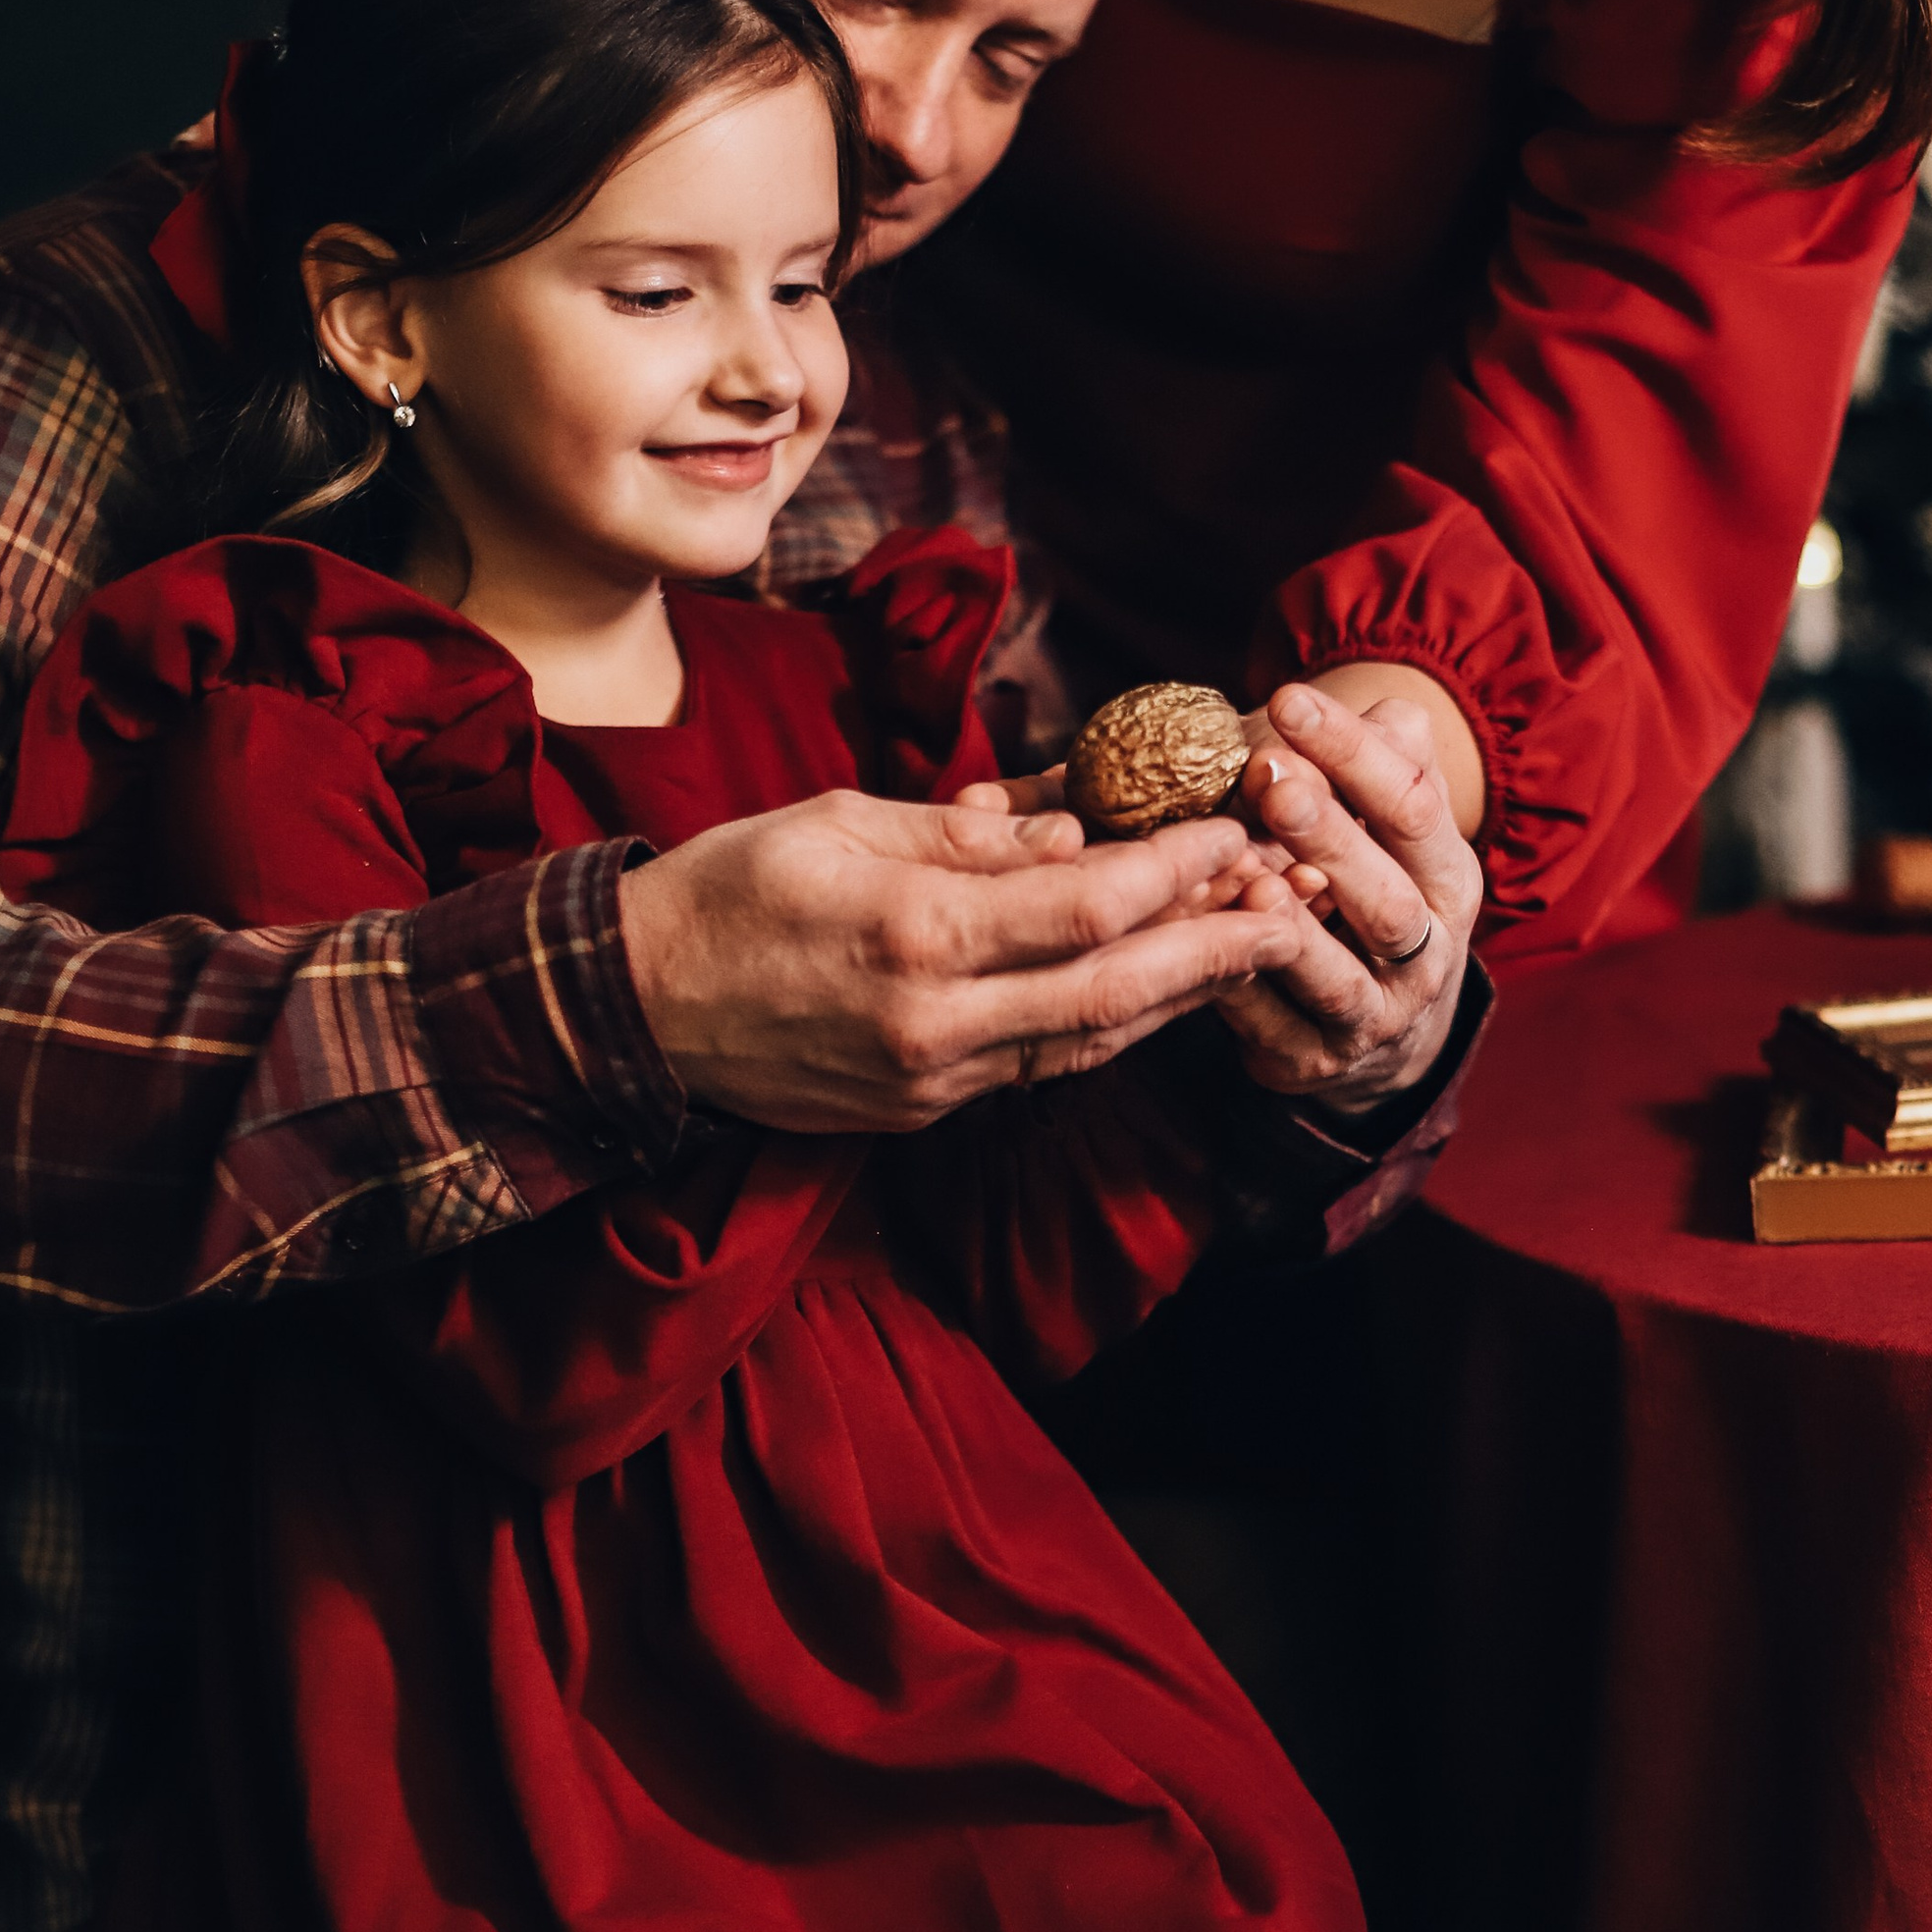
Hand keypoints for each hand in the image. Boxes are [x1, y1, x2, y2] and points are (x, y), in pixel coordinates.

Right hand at [619, 787, 1307, 1134]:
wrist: (633, 1012)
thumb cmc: (727, 890)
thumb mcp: (837, 821)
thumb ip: (966, 834)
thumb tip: (1075, 835)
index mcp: (912, 934)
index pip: (1084, 908)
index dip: (1175, 873)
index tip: (1235, 834)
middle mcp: (935, 1023)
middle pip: (1117, 993)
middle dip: (1219, 948)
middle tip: (1298, 907)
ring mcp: (932, 1080)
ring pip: (1093, 1042)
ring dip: (1185, 996)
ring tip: (1259, 946)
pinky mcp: (924, 1110)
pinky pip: (1044, 1065)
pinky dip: (1114, 1025)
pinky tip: (1164, 991)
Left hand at [1213, 683, 1481, 1109]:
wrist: (1382, 1025)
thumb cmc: (1367, 887)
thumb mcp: (1391, 824)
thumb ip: (1388, 761)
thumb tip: (1387, 711)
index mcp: (1448, 879)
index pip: (1415, 808)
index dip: (1355, 753)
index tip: (1289, 699)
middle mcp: (1426, 954)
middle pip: (1387, 899)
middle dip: (1330, 835)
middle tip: (1269, 772)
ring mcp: (1374, 1017)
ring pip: (1337, 976)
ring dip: (1290, 927)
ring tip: (1248, 873)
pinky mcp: (1314, 1060)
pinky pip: (1272, 1029)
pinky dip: (1236, 990)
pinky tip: (1197, 944)